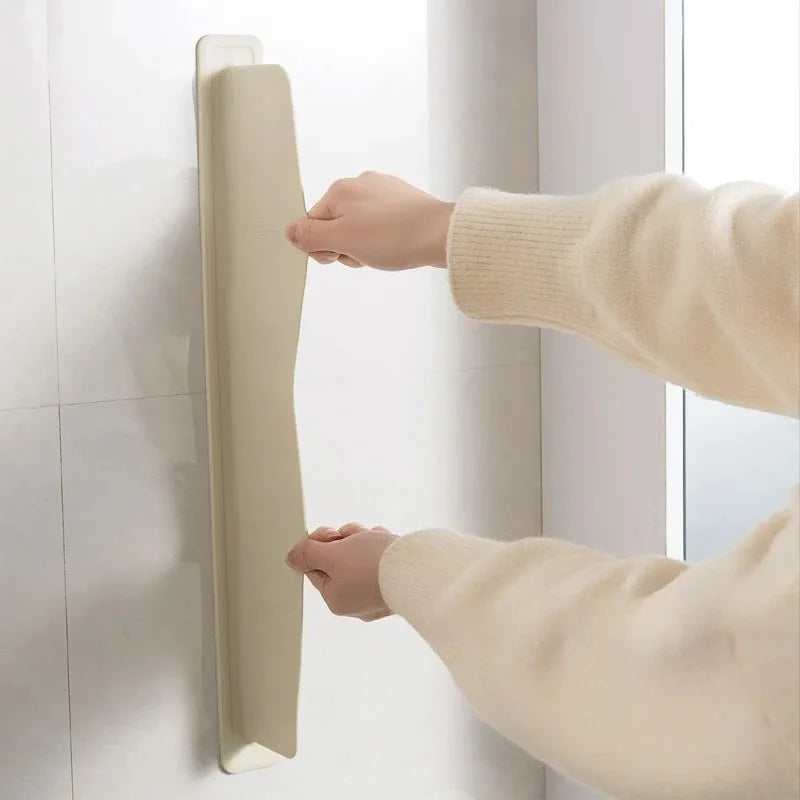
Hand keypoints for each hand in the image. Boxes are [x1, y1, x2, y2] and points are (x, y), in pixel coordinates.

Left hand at [285, 522, 397, 620]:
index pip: (316, 568)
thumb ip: (309, 553)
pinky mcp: (396, 579)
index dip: (320, 545)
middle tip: (352, 535)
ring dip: (364, 538)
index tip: (329, 534)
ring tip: (375, 538)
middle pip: (339, 559)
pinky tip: (387, 542)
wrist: (419, 568)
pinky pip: (381, 556)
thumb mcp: (333, 554)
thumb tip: (291, 558)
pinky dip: (382, 545)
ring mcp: (378, 590)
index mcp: (337, 600)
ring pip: (360, 553)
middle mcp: (357, 600)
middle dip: (346, 540)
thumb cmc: (375, 565)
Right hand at [286, 171, 453, 269]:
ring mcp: (384, 190)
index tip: (341, 257)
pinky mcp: (404, 201)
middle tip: (365, 254)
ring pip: (360, 227)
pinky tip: (397, 245)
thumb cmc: (393, 237)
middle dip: (347, 246)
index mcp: (340, 190)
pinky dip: (385, 239)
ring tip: (384, 251)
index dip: (323, 248)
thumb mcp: (342, 240)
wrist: (441, 234)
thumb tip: (290, 232)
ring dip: (366, 246)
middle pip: (337, 224)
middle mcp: (361, 183)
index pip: (313, 224)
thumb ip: (310, 236)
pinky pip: (382, 225)